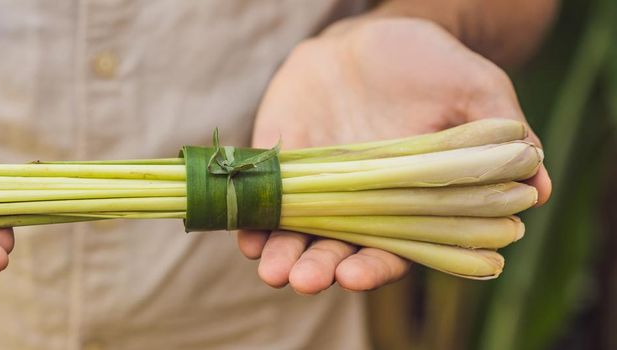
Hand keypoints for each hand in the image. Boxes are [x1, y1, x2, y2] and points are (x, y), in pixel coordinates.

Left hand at [238, 17, 552, 293]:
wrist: (373, 37)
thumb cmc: (432, 66)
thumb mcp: (474, 91)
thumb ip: (497, 136)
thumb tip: (540, 186)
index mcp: (407, 200)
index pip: (393, 248)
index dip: (376, 265)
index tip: (358, 275)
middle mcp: (358, 202)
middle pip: (337, 249)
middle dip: (319, 267)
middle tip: (304, 279)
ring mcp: (315, 183)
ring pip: (295, 232)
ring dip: (280, 254)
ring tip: (270, 268)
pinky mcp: (280, 158)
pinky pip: (262, 195)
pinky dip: (250, 216)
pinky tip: (242, 233)